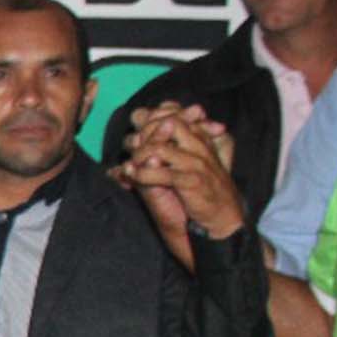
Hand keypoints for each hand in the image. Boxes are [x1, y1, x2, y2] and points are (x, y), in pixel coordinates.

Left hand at [121, 104, 245, 263]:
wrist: (222, 221)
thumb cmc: (198, 197)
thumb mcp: (174, 175)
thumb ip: (150, 165)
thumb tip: (114, 169)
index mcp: (199, 139)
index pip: (172, 115)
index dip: (149, 121)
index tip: (136, 137)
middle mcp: (199, 146)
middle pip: (166, 123)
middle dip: (143, 133)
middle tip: (132, 147)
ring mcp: (197, 163)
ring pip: (160, 147)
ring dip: (139, 155)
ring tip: (131, 165)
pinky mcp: (193, 180)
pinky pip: (162, 172)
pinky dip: (141, 174)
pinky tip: (132, 177)